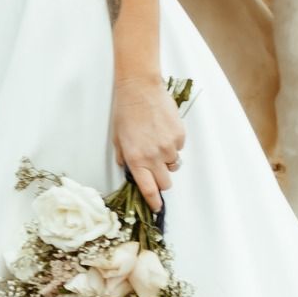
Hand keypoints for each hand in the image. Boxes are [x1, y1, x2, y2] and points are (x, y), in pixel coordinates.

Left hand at [113, 75, 186, 212]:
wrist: (140, 89)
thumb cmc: (125, 111)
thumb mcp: (118, 138)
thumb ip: (125, 158)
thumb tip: (130, 170)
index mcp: (136, 159)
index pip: (148, 189)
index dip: (153, 201)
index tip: (156, 207)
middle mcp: (154, 156)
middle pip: (165, 183)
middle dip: (161, 180)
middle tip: (155, 169)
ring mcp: (169, 146)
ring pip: (174, 165)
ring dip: (167, 160)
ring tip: (157, 142)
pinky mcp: (180, 136)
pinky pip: (179, 148)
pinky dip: (173, 144)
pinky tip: (163, 130)